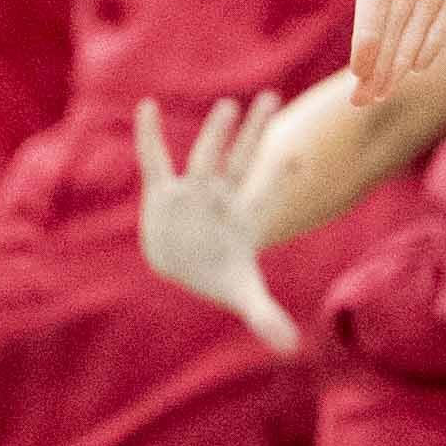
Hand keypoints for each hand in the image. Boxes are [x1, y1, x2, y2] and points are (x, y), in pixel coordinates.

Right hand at [132, 95, 305, 353]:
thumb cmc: (220, 274)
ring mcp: (193, 193)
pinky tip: (146, 107)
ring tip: (228, 104)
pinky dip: (149, 136)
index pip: (267, 192)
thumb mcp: (244, 295)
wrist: (183, 267)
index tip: (298, 155)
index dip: (281, 176)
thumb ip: (267, 318)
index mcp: (244, 218)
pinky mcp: (163, 194)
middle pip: (241, 161)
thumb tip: (292, 350)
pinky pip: (154, 160)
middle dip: (253, 133)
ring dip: (215, 133)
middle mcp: (221, 199)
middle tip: (271, 96)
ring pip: (205, 157)